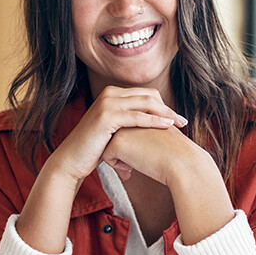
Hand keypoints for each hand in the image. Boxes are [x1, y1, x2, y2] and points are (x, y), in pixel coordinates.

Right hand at [47, 86, 186, 184]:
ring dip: (165, 114)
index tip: (176, 119)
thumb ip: (130, 124)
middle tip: (182, 122)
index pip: (145, 94)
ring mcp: (107, 103)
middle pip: (148, 96)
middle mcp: (110, 94)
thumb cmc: (95, 149)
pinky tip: (166, 127)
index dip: (163, 105)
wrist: (72, 160)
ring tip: (179, 125)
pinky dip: (154, 121)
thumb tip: (154, 126)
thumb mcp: (115, 132)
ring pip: (145, 103)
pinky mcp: (106, 117)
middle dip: (168, 109)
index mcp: (113, 94)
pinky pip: (137, 116)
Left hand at [102, 125, 234, 245]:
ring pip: (108, 144)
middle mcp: (132, 116)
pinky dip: (116, 166)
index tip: (137, 157)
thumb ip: (145, 134)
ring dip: (117, 158)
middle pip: (115, 134)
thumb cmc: (176, 154)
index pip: (127, 128)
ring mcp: (123, 127)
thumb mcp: (160, 136)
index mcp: (144, 112)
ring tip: (129, 169)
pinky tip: (129, 171)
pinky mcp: (118, 142)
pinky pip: (107, 156)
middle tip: (128, 167)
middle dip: (119, 151)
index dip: (130, 144)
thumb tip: (133, 145)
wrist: (182, 162)